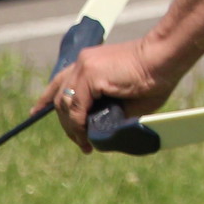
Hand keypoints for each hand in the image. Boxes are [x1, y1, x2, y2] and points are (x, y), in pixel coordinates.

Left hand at [38, 38, 182, 154]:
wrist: (166, 59)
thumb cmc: (156, 77)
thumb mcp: (126, 98)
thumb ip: (108, 110)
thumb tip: (94, 133)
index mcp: (90, 63)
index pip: (60, 81)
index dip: (47, 97)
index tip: (36, 111)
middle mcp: (82, 62)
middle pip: (60, 98)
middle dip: (66, 124)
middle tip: (80, 142)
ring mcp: (84, 67)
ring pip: (65, 105)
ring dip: (72, 128)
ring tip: (85, 144)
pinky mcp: (90, 75)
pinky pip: (76, 108)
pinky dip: (79, 125)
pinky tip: (88, 136)